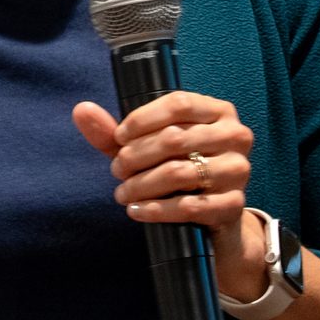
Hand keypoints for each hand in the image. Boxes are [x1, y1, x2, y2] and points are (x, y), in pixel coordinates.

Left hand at [72, 92, 263, 291]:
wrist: (213, 216)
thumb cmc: (178, 169)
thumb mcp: (146, 149)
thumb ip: (113, 132)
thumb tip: (81, 110)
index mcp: (218, 111)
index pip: (178, 104)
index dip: (142, 120)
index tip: (118, 137)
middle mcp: (235, 136)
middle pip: (175, 138)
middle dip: (135, 156)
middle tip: (116, 170)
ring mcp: (238, 171)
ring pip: (179, 172)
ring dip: (141, 184)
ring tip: (122, 193)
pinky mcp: (234, 205)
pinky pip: (189, 206)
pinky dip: (156, 210)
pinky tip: (136, 210)